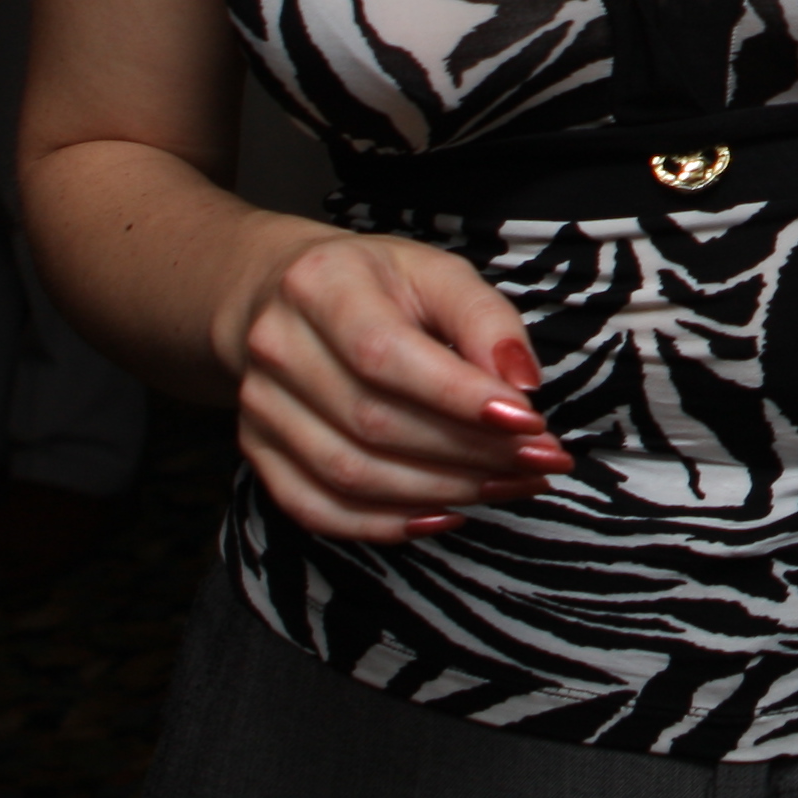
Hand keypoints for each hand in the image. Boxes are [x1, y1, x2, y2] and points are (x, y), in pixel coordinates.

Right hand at [218, 228, 568, 541]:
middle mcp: (278, 347)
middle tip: (540, 461)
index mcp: (322, 286)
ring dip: (441, 491)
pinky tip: (445, 514)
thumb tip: (523, 384)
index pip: (386, 355)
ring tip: (510, 485)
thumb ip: (486, 320)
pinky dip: (384, 524)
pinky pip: (316, 509)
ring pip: (349, 474)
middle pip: (373, 422)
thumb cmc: (376, 283)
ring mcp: (259, 407)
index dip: (459, 398)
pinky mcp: (256, 451)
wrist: (283, 295)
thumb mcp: (438, 273)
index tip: (530, 421)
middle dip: (468, 452)